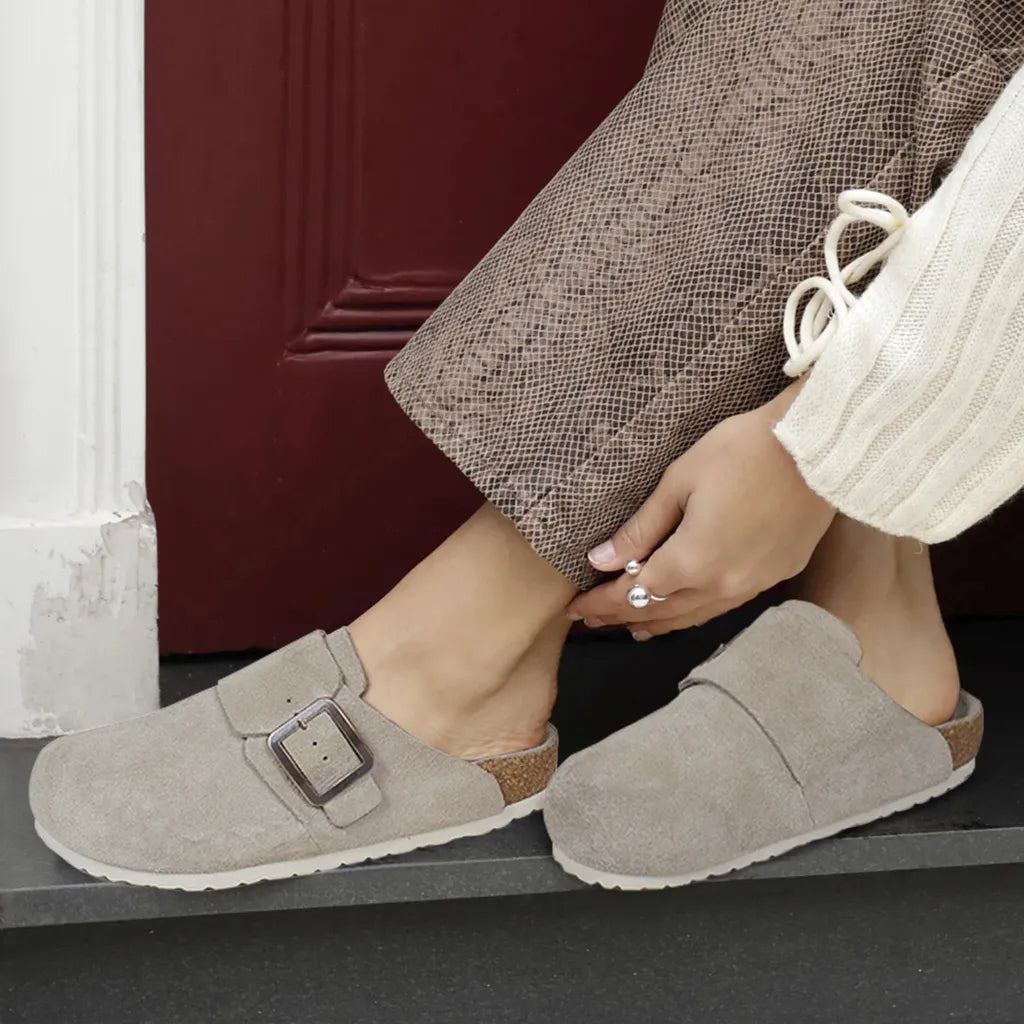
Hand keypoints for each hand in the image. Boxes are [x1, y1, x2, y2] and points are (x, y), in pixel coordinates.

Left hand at [567, 383, 834, 637]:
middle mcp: (722, 584)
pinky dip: (696, 611)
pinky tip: (686, 609)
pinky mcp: (777, 574)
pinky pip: (725, 604)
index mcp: (692, 562)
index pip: (633, 594)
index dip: (601, 604)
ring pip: (695, 615)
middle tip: (593, 621)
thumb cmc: (742, 451)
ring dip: (659, 622)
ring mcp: (753, 583)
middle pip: (662, 612)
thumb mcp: (679, 482)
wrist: (818, 446)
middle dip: (622, 617)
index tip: (575, 610)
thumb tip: (601, 561)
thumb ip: (640, 529)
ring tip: (632, 626)